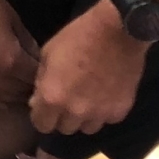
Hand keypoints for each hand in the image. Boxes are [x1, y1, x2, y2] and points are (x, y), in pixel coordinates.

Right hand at [0, 0, 41, 107]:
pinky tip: (3, 100)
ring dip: (15, 97)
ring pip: (2, 99)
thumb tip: (38, 60)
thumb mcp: (15, 22)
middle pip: (20, 93)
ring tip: (24, 92)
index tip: (53, 76)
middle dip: (32, 89)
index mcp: (11, 61)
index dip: (46, 78)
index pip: (35, 79)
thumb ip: (29, 45)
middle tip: (41, 85)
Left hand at [27, 2, 147, 139]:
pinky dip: (106, 111)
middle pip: (65, 129)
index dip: (42, 115)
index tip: (47, 105)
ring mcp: (100, 113)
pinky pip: (108, 119)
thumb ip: (41, 81)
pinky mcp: (121, 110)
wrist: (117, 29)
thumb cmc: (78, 36)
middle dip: (63, 116)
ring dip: (85, 117)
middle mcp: (75, 112)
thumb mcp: (48, 54)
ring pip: (87, 128)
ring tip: (89, 98)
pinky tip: (107, 94)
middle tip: (68, 99)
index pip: (41, 125)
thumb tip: (37, 100)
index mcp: (53, 97)